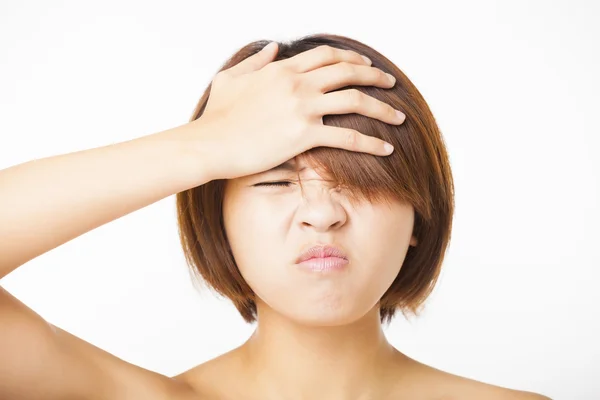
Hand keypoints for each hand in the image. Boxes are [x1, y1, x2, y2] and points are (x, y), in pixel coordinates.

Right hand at [190, 42, 405, 180]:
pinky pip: (347, 137)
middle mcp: (297, 83)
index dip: (350, 57)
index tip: (365, 63)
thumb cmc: (216, 116)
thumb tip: (274, 47)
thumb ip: (256, 60)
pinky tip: (387, 148)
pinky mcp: (304, 135)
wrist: (209, 144)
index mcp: (282, 69)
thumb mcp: (232, 78)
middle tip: (391, 82)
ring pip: (355, 100)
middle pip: (348, 71)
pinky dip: (371, 142)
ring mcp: (303, 107)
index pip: (326, 55)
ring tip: (400, 117)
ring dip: (383, 108)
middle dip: (374, 75)